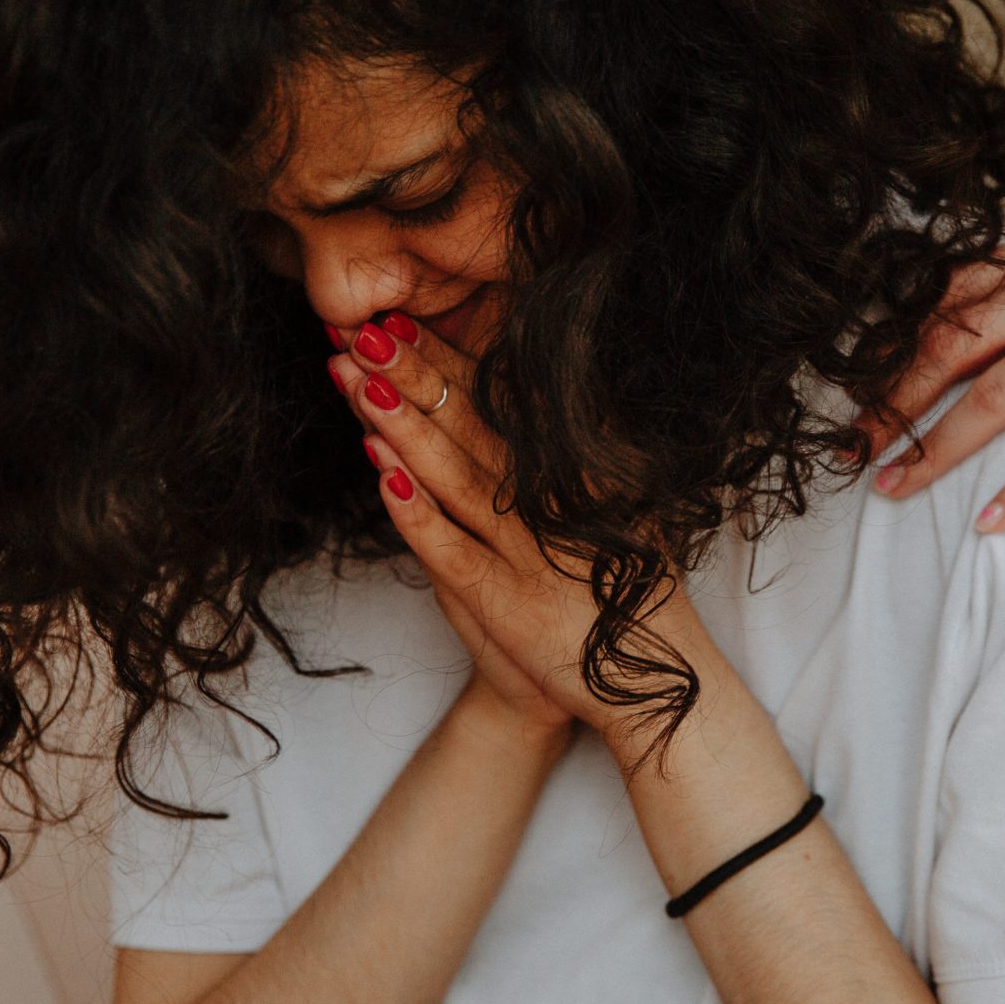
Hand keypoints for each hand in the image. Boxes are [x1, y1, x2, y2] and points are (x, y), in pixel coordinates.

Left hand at [327, 314, 687, 743]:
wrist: (647, 683)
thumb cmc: (619, 590)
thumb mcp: (617, 506)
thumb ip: (579, 452)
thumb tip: (548, 385)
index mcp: (574, 472)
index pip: (498, 404)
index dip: (446, 360)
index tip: (400, 321)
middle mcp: (551, 501)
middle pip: (471, 425)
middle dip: (414, 374)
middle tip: (362, 329)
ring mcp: (528, 550)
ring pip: (454, 474)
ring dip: (403, 424)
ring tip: (357, 377)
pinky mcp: (507, 600)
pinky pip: (451, 548)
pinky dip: (416, 510)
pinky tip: (379, 472)